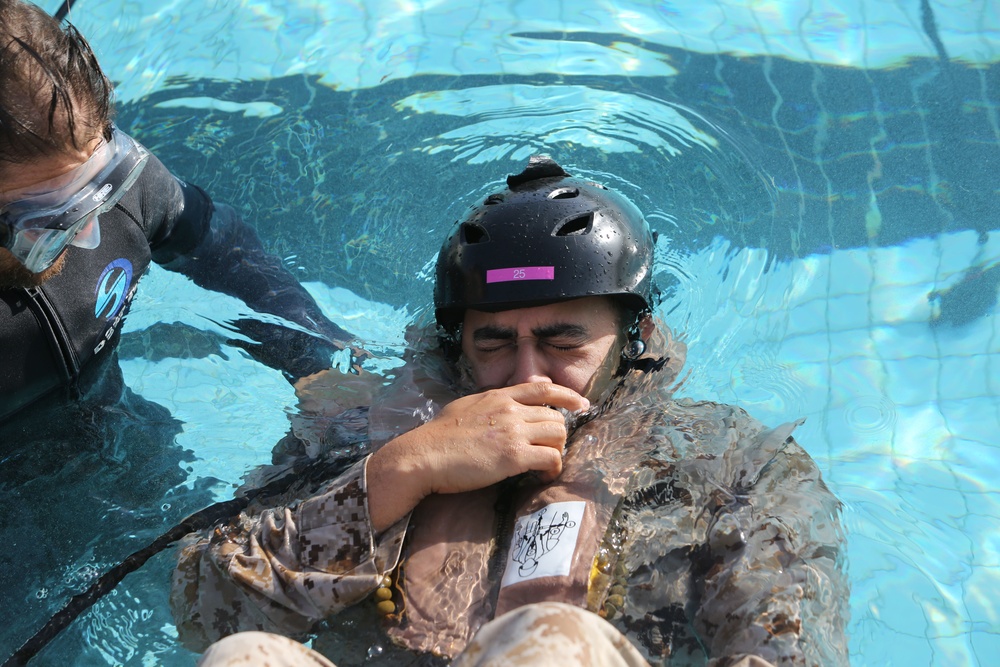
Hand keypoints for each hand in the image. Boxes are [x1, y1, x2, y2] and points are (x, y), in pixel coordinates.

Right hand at [366, 382, 588, 531]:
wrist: (425, 455)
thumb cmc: (437, 436)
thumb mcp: (466, 406)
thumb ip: (487, 404)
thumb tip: (495, 407)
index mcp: (498, 396)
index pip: (543, 388)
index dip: (567, 395)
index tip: (580, 404)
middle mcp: (510, 410)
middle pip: (555, 417)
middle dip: (558, 436)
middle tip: (550, 451)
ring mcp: (514, 432)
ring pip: (558, 436)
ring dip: (557, 452)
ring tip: (545, 466)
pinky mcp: (514, 456)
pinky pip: (550, 458)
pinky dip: (552, 469)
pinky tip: (542, 477)